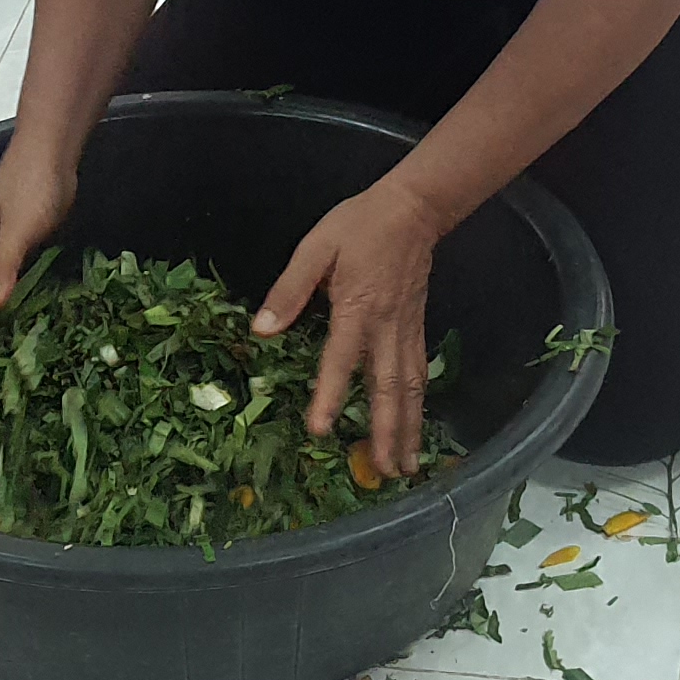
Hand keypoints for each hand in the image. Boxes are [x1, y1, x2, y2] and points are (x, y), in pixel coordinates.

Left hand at [257, 176, 447, 475]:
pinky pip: (418, 373)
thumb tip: (261, 329)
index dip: (330, 394)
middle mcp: (386, 326)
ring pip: (410, 387)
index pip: (341, 358)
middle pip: (388, 387)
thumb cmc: (358, 225)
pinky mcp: (416, 328)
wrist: (413, 209)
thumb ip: (290, 289)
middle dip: (386, 431)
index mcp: (356, 306)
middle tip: (383, 471)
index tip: (321, 429)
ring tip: (405, 467)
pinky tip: (414, 428)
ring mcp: (406, 329)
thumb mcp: (315, 247)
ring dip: (408, 428)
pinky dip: (417, 406)